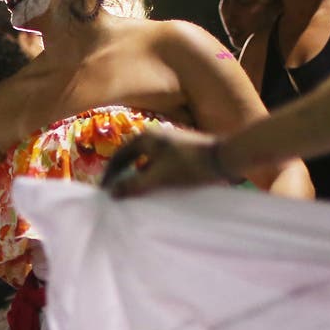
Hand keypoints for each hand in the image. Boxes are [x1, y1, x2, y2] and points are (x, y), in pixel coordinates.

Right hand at [103, 126, 228, 198]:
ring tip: (134, 193)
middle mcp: (154, 136)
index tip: (105, 190)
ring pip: (145, 161)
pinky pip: (157, 163)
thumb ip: (134, 185)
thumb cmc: (188, 165)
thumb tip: (112, 192)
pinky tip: (154, 188)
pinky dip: (151, 175)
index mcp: (145, 138)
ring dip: (137, 176)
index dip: (110, 174)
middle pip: (130, 157)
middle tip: (116, 192)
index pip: (118, 156)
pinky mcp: (180, 151)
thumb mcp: (158, 177)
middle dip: (122, 175)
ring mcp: (168, 143)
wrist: (224, 158)